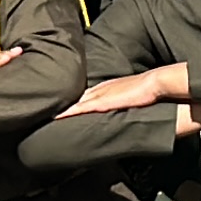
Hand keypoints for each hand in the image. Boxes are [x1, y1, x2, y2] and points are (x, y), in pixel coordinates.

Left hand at [57, 67, 181, 118]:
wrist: (154, 84)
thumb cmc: (148, 91)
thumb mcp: (134, 95)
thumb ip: (127, 99)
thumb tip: (127, 105)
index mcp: (108, 87)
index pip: (86, 92)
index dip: (73, 97)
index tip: (62, 102)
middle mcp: (101, 89)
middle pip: (77, 95)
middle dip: (63, 100)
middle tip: (48, 105)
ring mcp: (100, 95)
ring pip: (75, 101)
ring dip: (62, 107)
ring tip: (47, 112)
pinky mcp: (102, 103)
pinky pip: (80, 108)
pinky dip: (68, 112)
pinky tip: (57, 116)